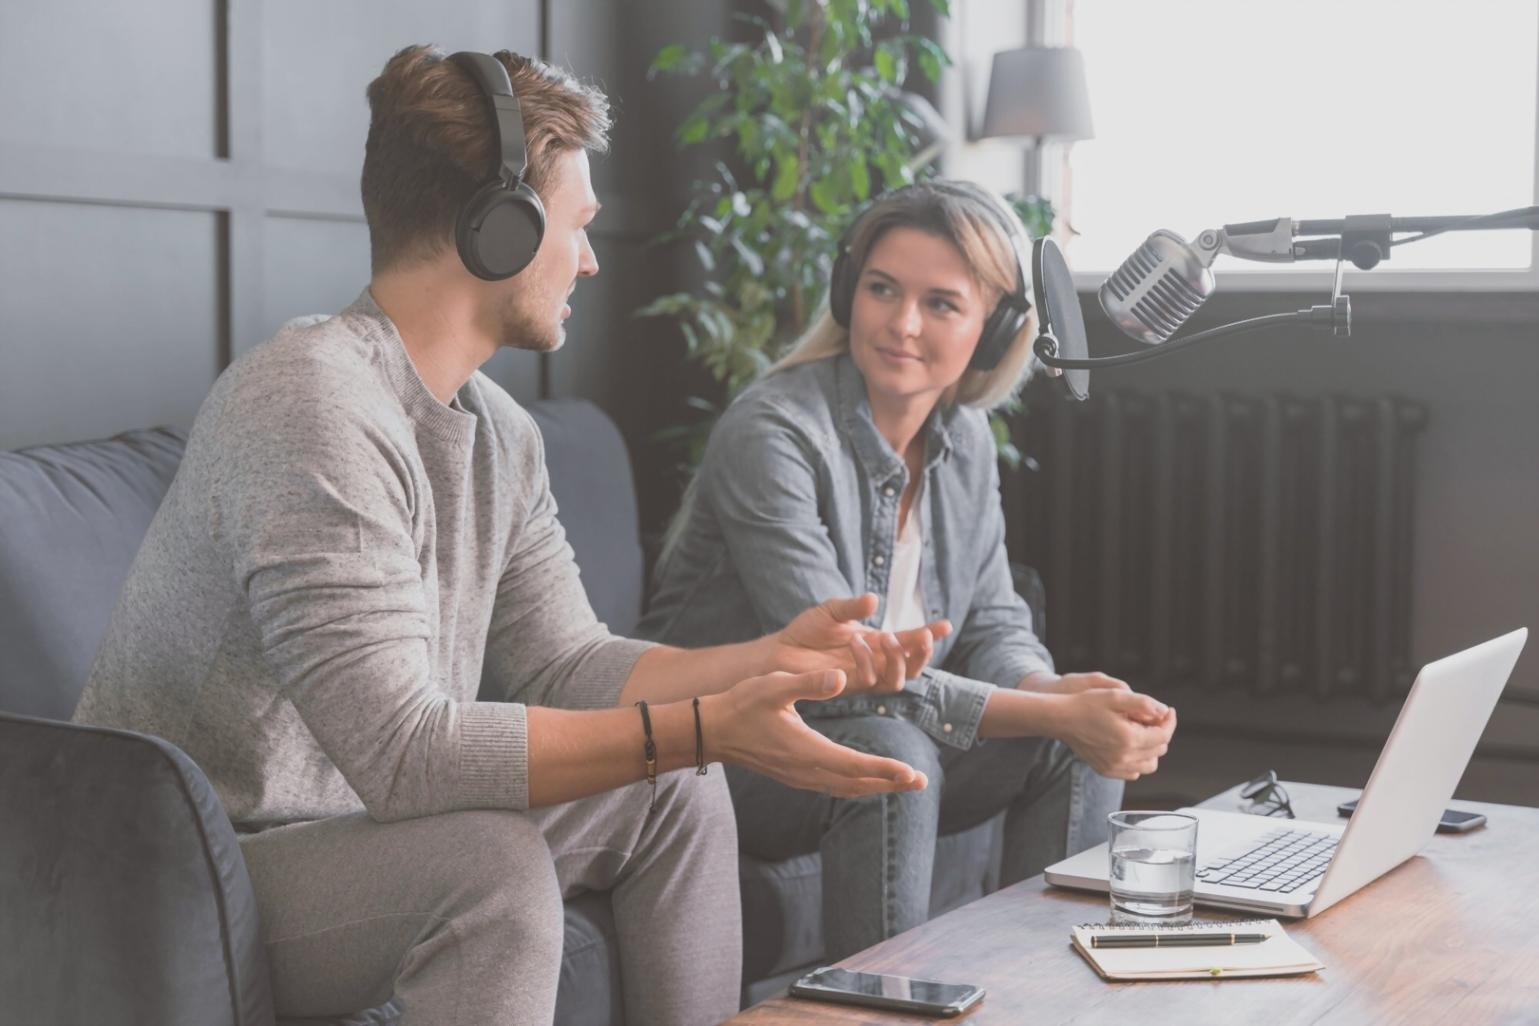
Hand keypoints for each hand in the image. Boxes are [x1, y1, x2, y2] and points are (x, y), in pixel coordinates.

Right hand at [704, 669, 928, 797]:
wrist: (712, 731)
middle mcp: (805, 770)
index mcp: (805, 750)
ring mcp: (799, 777)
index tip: (910, 772)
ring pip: (846, 788)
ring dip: (875, 786)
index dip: (883, 769)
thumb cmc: (742, 704)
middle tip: (921, 782)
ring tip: (903, 782)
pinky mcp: (795, 775)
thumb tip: (842, 677)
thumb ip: (809, 683)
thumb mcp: (774, 685)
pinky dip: (856, 784)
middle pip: (855, 783)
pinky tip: (867, 779)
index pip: (853, 765)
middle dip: (889, 783)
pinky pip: (833, 786)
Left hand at [773, 594, 951, 692]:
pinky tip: (857, 641)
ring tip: (884, 636)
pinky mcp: (848, 687)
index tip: (946, 625)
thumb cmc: (807, 630)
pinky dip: (868, 661)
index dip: (930, 634)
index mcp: (877, 643)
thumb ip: (853, 607)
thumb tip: (875, 599)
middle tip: (920, 635)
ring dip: (896, 659)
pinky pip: (869, 681)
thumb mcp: (832, 611)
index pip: (910, 641)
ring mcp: (864, 677)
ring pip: (897, 680)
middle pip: (913, 667)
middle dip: (922, 653)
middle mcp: (876, 662)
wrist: (781, 650)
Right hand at [1048, 689, 1176, 780]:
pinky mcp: (1106, 770)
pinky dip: (1138, 760)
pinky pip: (1133, 772)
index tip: (1168, 710)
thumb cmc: (1086, 704)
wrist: (1061, 719)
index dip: (1170, 721)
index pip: (1164, 735)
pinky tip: (1131, 745)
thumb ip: (1143, 703)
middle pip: (1159, 749)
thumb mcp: (1115, 696)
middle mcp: (1124, 757)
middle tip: (1153, 717)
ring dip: (1152, 748)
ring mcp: (1114, 767)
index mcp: (1129, 738)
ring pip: (1149, 764)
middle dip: (1161, 732)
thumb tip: (1164, 711)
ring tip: (1143, 732)